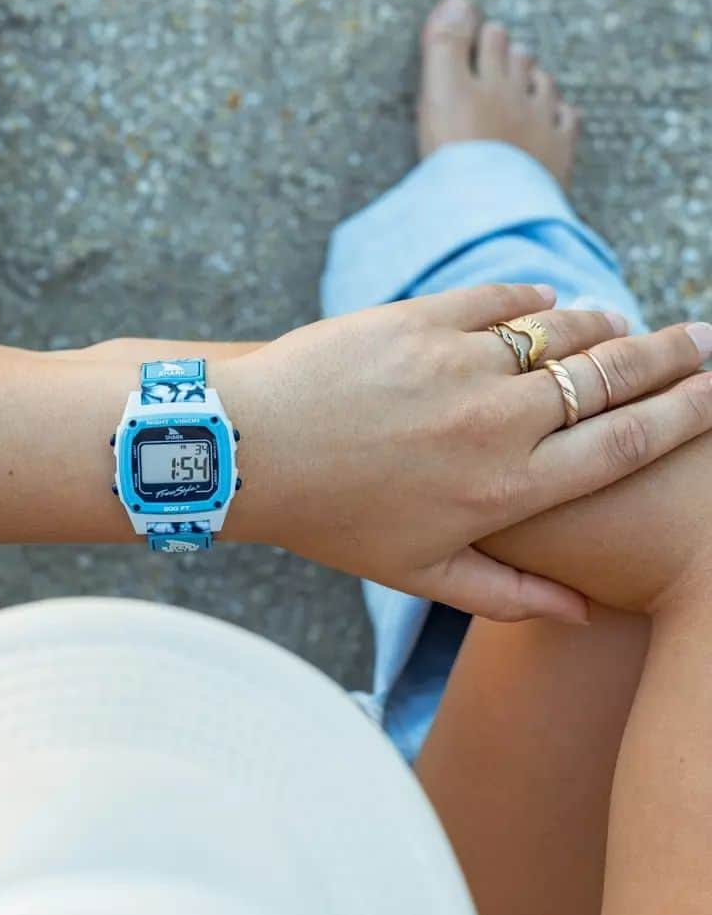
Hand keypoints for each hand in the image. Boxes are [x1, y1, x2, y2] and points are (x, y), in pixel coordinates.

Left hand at [219, 283, 711, 622]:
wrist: (247, 450)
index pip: (628, 442)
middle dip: (674, 355)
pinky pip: (499, 300)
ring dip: (603, 326)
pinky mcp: (421, 320)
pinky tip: (542, 306)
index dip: (689, 412)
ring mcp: (461, 365)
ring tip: (622, 327)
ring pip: (564, 331)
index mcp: (510, 489)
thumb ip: (508, 593)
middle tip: (707, 340)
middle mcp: (499, 424)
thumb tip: (583, 613)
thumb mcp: (419, 574)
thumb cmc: (332, 520)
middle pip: (615, 378)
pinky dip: (531, 301)